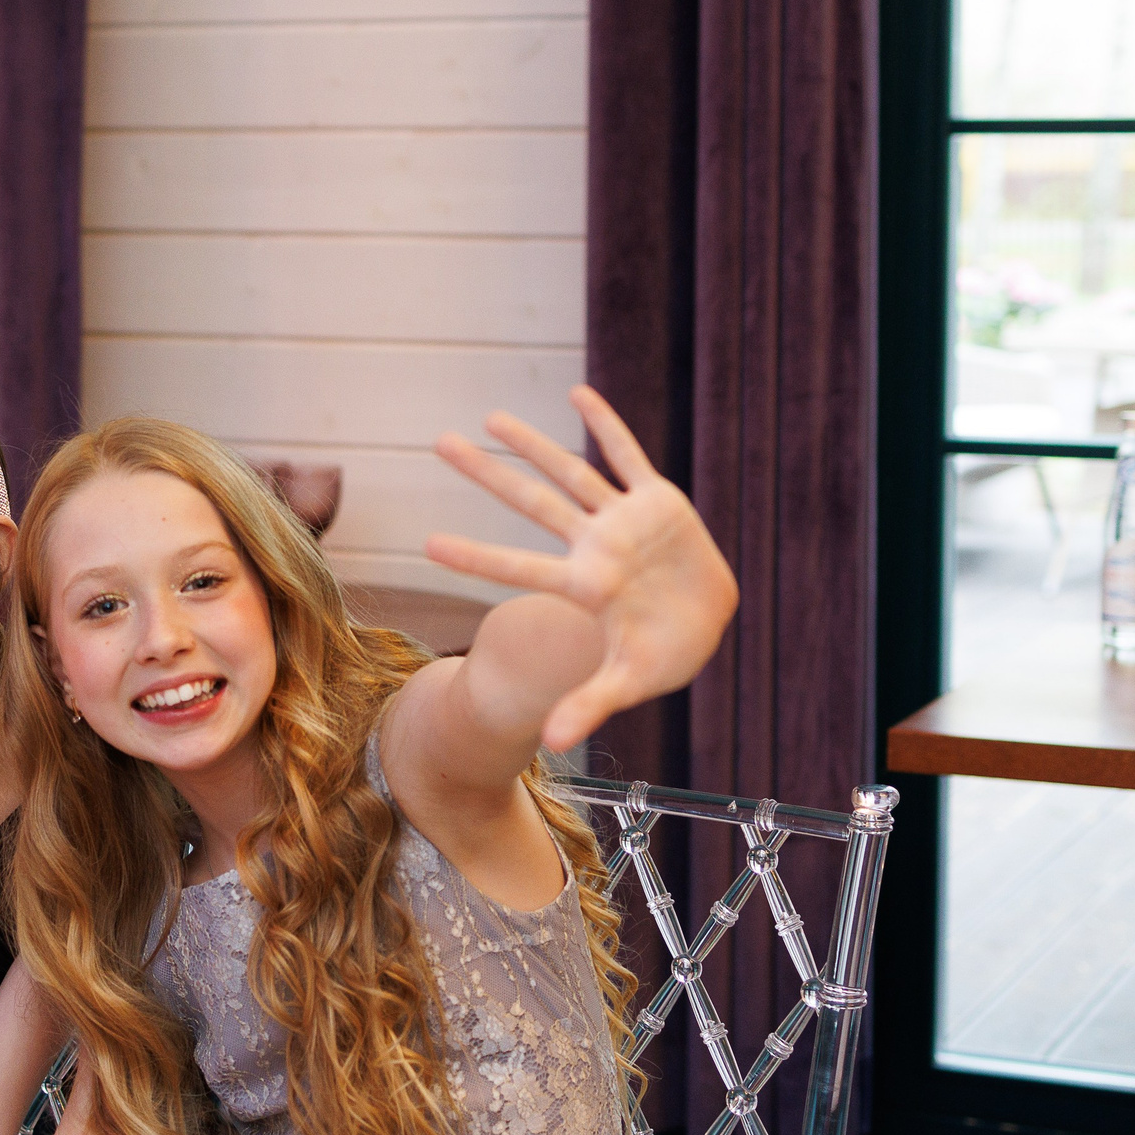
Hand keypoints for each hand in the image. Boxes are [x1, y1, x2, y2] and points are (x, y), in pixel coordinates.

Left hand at [427, 385, 736, 750]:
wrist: (708, 626)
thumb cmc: (664, 656)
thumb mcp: (628, 681)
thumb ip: (590, 704)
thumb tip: (554, 740)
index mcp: (584, 587)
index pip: (519, 568)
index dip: (476, 556)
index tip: (426, 545)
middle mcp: (594, 546)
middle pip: (531, 502)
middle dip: (487, 473)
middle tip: (438, 444)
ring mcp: (624, 522)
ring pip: (571, 472)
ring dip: (534, 443)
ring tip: (490, 418)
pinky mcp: (659, 503)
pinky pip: (630, 457)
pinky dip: (608, 425)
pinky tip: (579, 394)